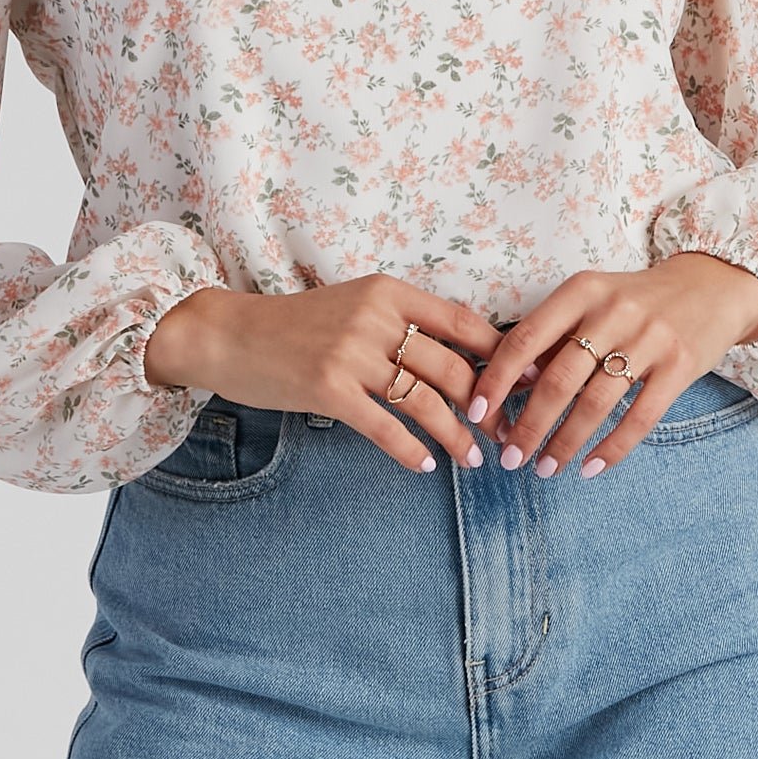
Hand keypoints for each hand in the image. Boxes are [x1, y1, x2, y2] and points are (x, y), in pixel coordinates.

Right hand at [145, 275, 503, 474]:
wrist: (229, 334)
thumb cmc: (296, 325)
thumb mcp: (355, 306)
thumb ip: (401, 324)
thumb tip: (460, 360)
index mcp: (389, 292)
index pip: (463, 322)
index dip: (502, 355)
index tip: (528, 381)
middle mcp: (375, 318)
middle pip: (452, 367)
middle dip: (486, 406)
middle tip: (505, 433)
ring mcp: (351, 353)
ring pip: (425, 400)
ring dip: (456, 435)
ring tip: (473, 459)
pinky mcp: (329, 388)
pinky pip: (385, 426)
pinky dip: (411, 450)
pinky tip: (424, 466)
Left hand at [467, 255, 757, 479]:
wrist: (712, 287)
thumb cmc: (636, 301)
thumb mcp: (591, 302)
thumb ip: (553, 339)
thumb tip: (504, 388)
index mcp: (581, 290)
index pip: (526, 339)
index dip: (497, 379)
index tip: (477, 413)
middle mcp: (613, 311)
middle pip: (558, 378)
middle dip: (529, 424)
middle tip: (510, 457)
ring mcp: (650, 338)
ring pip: (596, 402)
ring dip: (565, 442)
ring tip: (545, 468)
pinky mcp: (680, 365)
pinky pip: (640, 417)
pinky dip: (612, 448)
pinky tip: (591, 468)